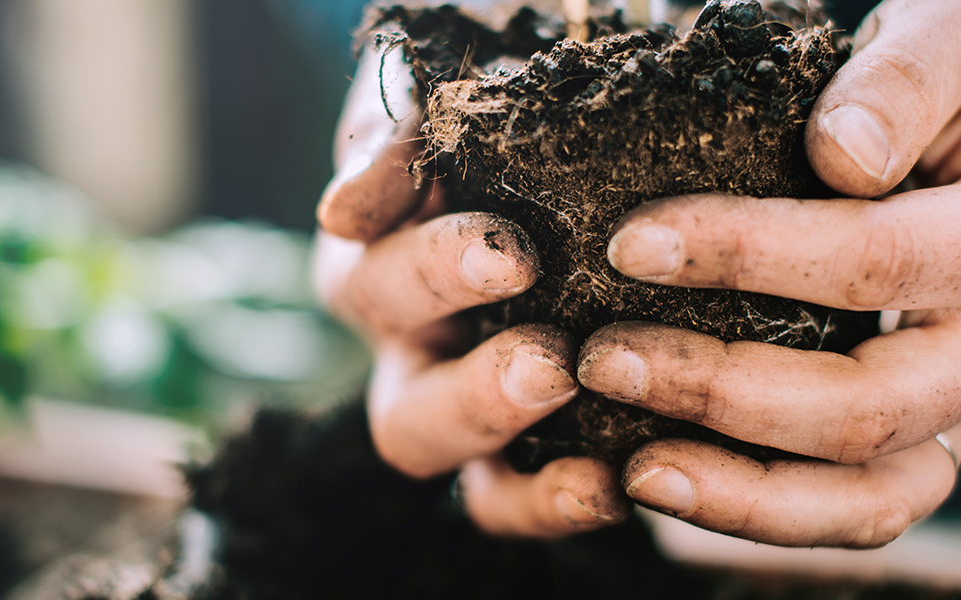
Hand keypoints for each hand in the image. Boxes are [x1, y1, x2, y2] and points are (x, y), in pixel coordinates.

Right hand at [314, 48, 627, 537]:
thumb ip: (395, 130)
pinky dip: (548, 502)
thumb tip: (347, 209)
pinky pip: (503, 502)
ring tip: (570, 398)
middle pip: (400, 404)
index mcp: (371, 261)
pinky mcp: (511, 456)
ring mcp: (452, 407)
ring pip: (433, 454)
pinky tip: (613, 480)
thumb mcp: (446, 92)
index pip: (373, 278)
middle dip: (471, 386)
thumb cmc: (504, 119)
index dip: (434, 272)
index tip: (514, 254)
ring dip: (497, 438)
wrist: (577, 148)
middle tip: (548, 357)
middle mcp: (402, 346)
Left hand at [581, 0, 960, 546]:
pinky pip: (859, 515)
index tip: (631, 245)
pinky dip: (762, 514)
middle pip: (871, 406)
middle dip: (724, 390)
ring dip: (739, 487)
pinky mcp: (931, 450)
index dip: (747, 256)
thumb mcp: (951, 32)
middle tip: (605, 360)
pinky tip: (667, 481)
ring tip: (634, 460)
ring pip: (870, 495)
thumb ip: (906, 74)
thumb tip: (840, 155)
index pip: (877, 259)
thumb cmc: (957, 88)